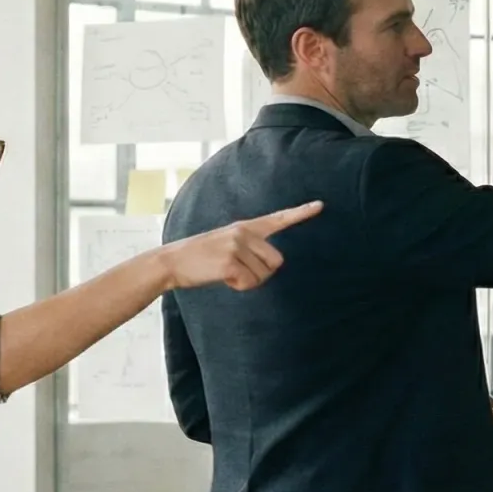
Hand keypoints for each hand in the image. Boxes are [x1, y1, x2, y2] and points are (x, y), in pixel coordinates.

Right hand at [161, 201, 322, 291]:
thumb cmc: (201, 258)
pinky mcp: (230, 261)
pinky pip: (250, 283)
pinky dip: (238, 286)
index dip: (301, 213)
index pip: (278, 218)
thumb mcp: (226, 243)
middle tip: (236, 270)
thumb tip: (272, 264)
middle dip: (261, 272)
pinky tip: (222, 277)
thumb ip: (250, 248)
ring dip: (248, 281)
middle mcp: (244, 232)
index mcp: (245, 227)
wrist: (172, 261)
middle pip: (276, 261)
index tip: (320, 205)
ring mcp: (237, 245)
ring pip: (263, 275)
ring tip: (225, 272)